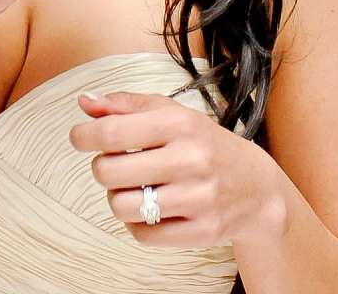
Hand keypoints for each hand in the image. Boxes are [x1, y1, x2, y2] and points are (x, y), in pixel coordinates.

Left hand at [70, 90, 285, 250]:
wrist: (258, 188)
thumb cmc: (205, 145)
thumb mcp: (172, 114)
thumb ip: (126, 106)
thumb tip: (84, 103)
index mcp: (180, 124)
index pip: (112, 132)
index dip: (84, 136)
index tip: (79, 138)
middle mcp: (191, 159)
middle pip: (108, 172)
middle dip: (103, 169)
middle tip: (116, 165)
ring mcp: (198, 197)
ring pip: (121, 207)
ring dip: (118, 198)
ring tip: (133, 189)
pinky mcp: (202, 231)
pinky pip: (143, 235)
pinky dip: (138, 224)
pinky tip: (151, 210)